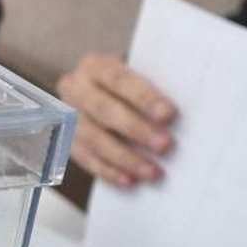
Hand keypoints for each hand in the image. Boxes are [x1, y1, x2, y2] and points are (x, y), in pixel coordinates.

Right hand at [56, 52, 177, 187]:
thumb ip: (155, 86)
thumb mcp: (141, 75)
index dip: (144, 97)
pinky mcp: (65, 140)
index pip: (119, 79)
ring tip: (153, 172)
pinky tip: (130, 181)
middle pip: (103, 109)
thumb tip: (181, 115)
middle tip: (165, 146)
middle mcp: (75, 87)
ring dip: (124, 157)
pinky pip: (83, 158)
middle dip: (136, 129)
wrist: (104, 94)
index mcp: (95, 65)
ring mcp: (67, 115)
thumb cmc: (132, 86)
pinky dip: (108, 171)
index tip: (169, 114)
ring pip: (92, 137)